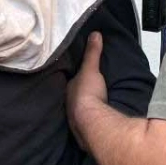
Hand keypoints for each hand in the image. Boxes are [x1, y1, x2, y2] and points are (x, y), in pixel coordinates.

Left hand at [66, 32, 107, 151]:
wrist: (90, 120)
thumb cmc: (87, 93)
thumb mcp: (90, 68)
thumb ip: (92, 52)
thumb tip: (95, 33)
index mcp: (68, 90)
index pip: (70, 82)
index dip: (76, 78)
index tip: (82, 76)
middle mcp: (68, 105)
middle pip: (74, 97)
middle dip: (80, 94)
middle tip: (89, 91)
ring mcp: (75, 119)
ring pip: (79, 110)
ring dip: (86, 108)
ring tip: (94, 105)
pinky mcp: (85, 131)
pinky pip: (88, 122)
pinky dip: (92, 119)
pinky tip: (98, 119)